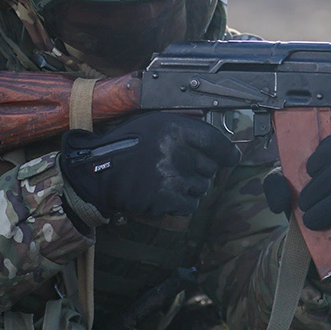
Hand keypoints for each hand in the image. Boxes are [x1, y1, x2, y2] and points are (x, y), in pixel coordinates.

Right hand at [60, 113, 240, 219]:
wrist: (98, 171)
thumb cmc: (128, 146)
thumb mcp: (155, 124)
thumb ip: (186, 132)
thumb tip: (222, 148)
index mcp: (174, 128)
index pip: (215, 141)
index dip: (227, 152)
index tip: (232, 158)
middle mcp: (175, 150)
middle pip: (210, 168)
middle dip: (199, 171)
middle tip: (177, 170)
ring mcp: (171, 175)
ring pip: (201, 188)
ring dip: (189, 189)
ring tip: (166, 182)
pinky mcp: (165, 198)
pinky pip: (190, 205)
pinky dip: (180, 204)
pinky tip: (163, 195)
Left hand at [263, 132, 330, 240]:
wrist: (327, 237)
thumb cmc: (312, 205)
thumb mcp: (289, 190)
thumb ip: (277, 185)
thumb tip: (283, 196)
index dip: (327, 152)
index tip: (309, 170)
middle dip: (321, 187)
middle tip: (304, 205)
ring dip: (329, 207)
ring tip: (312, 220)